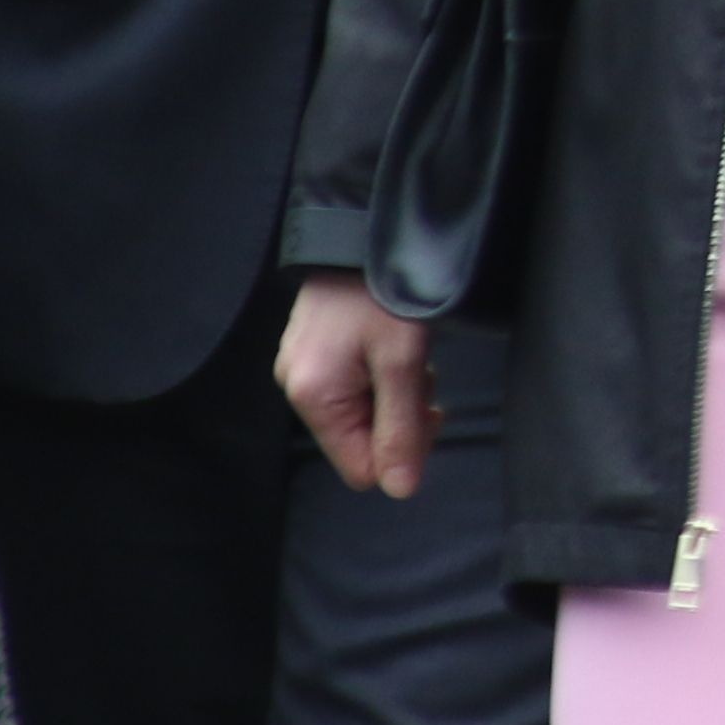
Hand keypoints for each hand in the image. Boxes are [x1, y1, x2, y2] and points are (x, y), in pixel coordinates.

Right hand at [279, 272, 438, 499]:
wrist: (364, 234)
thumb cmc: (384, 292)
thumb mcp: (402, 362)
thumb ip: (400, 429)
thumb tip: (399, 490)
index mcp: (312, 397)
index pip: (358, 468)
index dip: (401, 451)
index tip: (427, 413)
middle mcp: (297, 387)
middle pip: (361, 439)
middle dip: (400, 416)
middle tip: (420, 374)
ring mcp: (304, 368)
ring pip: (364, 411)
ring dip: (397, 392)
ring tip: (408, 351)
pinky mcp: (316, 351)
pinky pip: (356, 385)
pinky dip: (384, 373)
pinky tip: (394, 343)